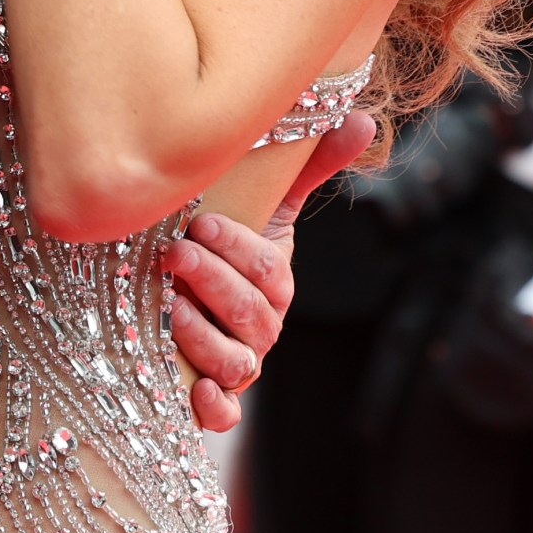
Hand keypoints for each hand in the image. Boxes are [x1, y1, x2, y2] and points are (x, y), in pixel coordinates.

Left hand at [165, 108, 373, 430]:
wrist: (176, 299)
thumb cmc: (224, 247)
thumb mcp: (262, 206)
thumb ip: (305, 167)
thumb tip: (362, 117)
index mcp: (273, 283)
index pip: (269, 270)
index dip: (238, 249)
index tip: (200, 222)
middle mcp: (261, 328)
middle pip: (254, 315)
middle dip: (214, 284)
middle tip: (175, 254)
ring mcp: (238, 365)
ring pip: (238, 363)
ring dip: (205, 339)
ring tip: (170, 311)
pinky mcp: (210, 397)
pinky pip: (225, 415)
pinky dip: (214, 409)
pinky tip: (198, 395)